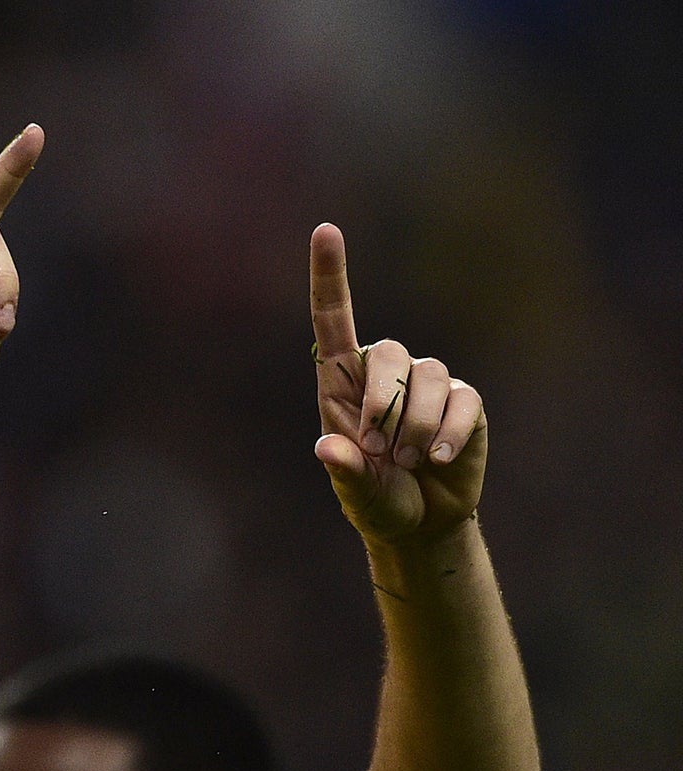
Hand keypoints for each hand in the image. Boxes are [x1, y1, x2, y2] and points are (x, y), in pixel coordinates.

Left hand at [310, 223, 486, 545]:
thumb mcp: (355, 491)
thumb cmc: (376, 500)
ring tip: (409, 463)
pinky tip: (438, 460)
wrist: (422, 522)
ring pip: (427, 378)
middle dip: (384, 403)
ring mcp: (428, 384)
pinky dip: (448, 434)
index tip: (325, 229)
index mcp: (342, 384)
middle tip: (380, 449)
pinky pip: (461, 401)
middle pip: (388, 352)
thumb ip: (344, 471)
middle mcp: (385, 374)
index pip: (333, 318)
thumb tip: (329, 448)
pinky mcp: (464, 400)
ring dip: (416, 427)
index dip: (330, 275)